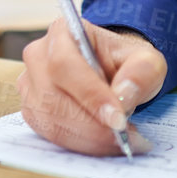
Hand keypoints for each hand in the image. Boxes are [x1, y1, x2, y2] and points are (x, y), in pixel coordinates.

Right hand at [18, 18, 167, 155]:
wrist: (114, 72)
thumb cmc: (126, 63)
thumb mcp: (146, 60)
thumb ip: (140, 72)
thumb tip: (123, 96)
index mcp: (62, 32)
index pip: (65, 65)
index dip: (90, 96)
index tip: (118, 120)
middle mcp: (38, 56)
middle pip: (54, 98)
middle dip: (93, 126)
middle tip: (126, 138)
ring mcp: (30, 85)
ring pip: (51, 121)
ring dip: (88, 140)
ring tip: (121, 142)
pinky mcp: (32, 111)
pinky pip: (50, 135)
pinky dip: (79, 145)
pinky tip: (104, 144)